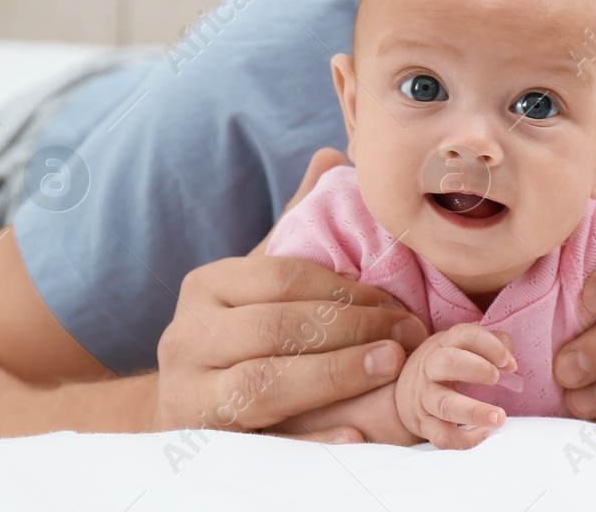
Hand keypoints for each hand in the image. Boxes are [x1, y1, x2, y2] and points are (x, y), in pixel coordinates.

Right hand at [153, 148, 430, 441]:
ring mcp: (190, 393)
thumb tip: (333, 155)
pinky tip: (356, 432)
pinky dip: (312, 437)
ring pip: (267, 384)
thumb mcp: (260, 277)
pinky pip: (264, 440)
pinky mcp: (206, 440)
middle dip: (352, 332)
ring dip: (338, 376)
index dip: (346, 291)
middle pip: (277, 331)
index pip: (282, 279)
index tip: (398, 301)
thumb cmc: (241, 329)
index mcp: (206, 287)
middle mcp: (187, 338)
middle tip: (410, 333)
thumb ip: (297, 223)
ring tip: (392, 365)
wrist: (186, 399)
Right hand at [395, 323, 516, 449]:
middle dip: (476, 368)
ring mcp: (426, 398)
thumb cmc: (445, 366)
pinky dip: (464, 439)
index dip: (490, 345)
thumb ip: (490, 344)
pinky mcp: (425, 425)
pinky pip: (442, 436)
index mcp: (443, 345)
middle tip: (497, 377)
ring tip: (499, 417)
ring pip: (445, 405)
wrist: (405, 394)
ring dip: (474, 411)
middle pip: (448, 363)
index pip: (464, 335)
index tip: (509, 362)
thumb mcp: (461, 347)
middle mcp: (431, 369)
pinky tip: (485, 433)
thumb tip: (510, 357)